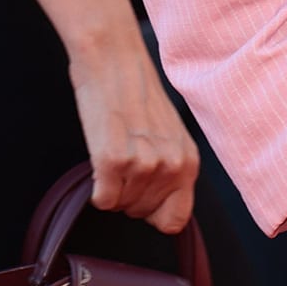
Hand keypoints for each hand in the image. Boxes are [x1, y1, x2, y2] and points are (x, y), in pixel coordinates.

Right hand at [69, 38, 198, 233]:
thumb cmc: (140, 99)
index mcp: (189, 163)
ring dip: (113, 185)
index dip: (155, 214)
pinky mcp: (113, 160)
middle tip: (126, 159)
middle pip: (141, 215)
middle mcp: (171, 167)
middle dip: (130, 194)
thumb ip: (173, 171)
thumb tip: (165, 213)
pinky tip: (103, 156)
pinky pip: (102, 200)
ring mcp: (143, 164)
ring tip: (117, 150)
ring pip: (120, 207)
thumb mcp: (171, 137)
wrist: (116, 64)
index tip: (144, 194)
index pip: (176, 221)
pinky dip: (97, 186)